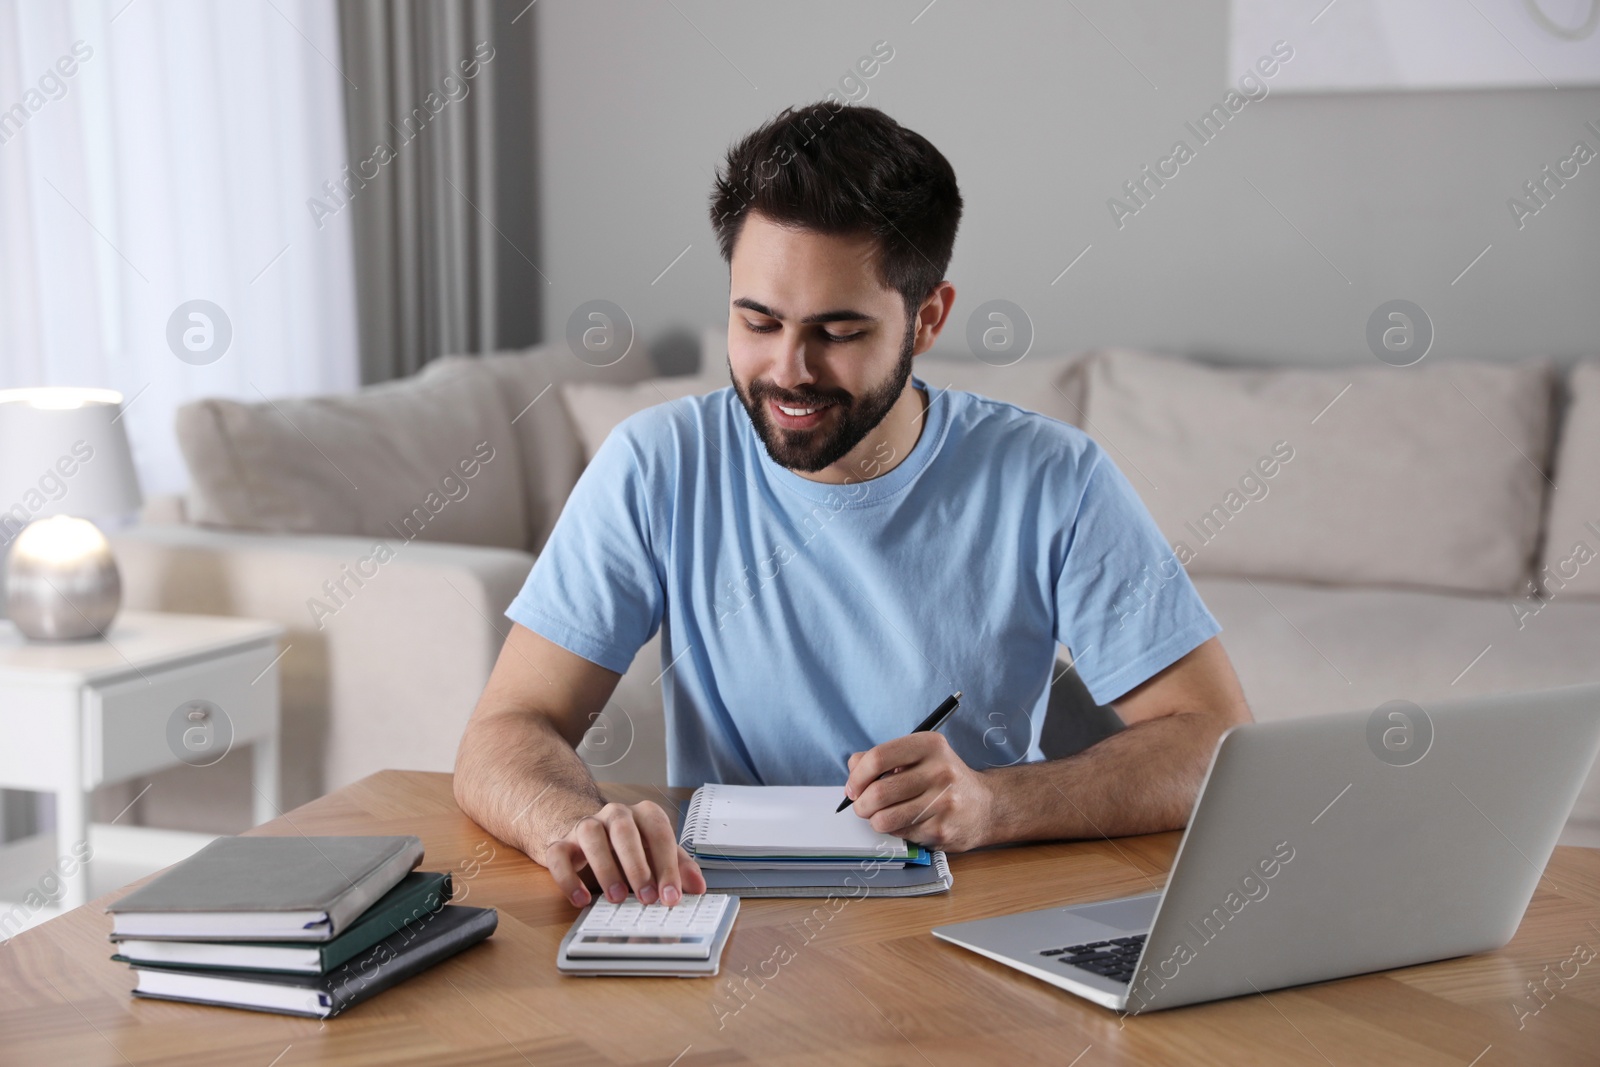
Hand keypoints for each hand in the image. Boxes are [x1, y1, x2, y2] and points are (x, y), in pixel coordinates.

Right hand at [543, 800, 706, 908]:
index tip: (671, 896)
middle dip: (638, 866)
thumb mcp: (658, 853)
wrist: (587, 836)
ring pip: (591, 835)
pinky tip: (581, 899)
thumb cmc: (629, 846)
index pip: (659, 832)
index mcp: (643, 814)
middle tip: (647, 898)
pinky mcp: (561, 843)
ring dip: (605, 868)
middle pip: (625, 831)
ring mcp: (586, 826)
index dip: (667, 866)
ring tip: (616, 898)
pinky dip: (568, 878)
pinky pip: (558, 855)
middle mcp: (615, 815)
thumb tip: (698, 888)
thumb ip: (678, 867)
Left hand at [843, 732, 996, 851]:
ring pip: (884, 818)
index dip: (857, 776)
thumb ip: (884, 757)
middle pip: (878, 792)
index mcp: (930, 745)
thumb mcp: (920, 756)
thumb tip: (853, 766)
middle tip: (862, 806)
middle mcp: (940, 771)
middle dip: (861, 804)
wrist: (985, 806)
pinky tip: (906, 822)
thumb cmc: (944, 779)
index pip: (878, 758)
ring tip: (881, 815)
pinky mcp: (941, 829)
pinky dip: (894, 830)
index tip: (853, 787)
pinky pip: (899, 833)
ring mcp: (943, 802)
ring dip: (874, 820)